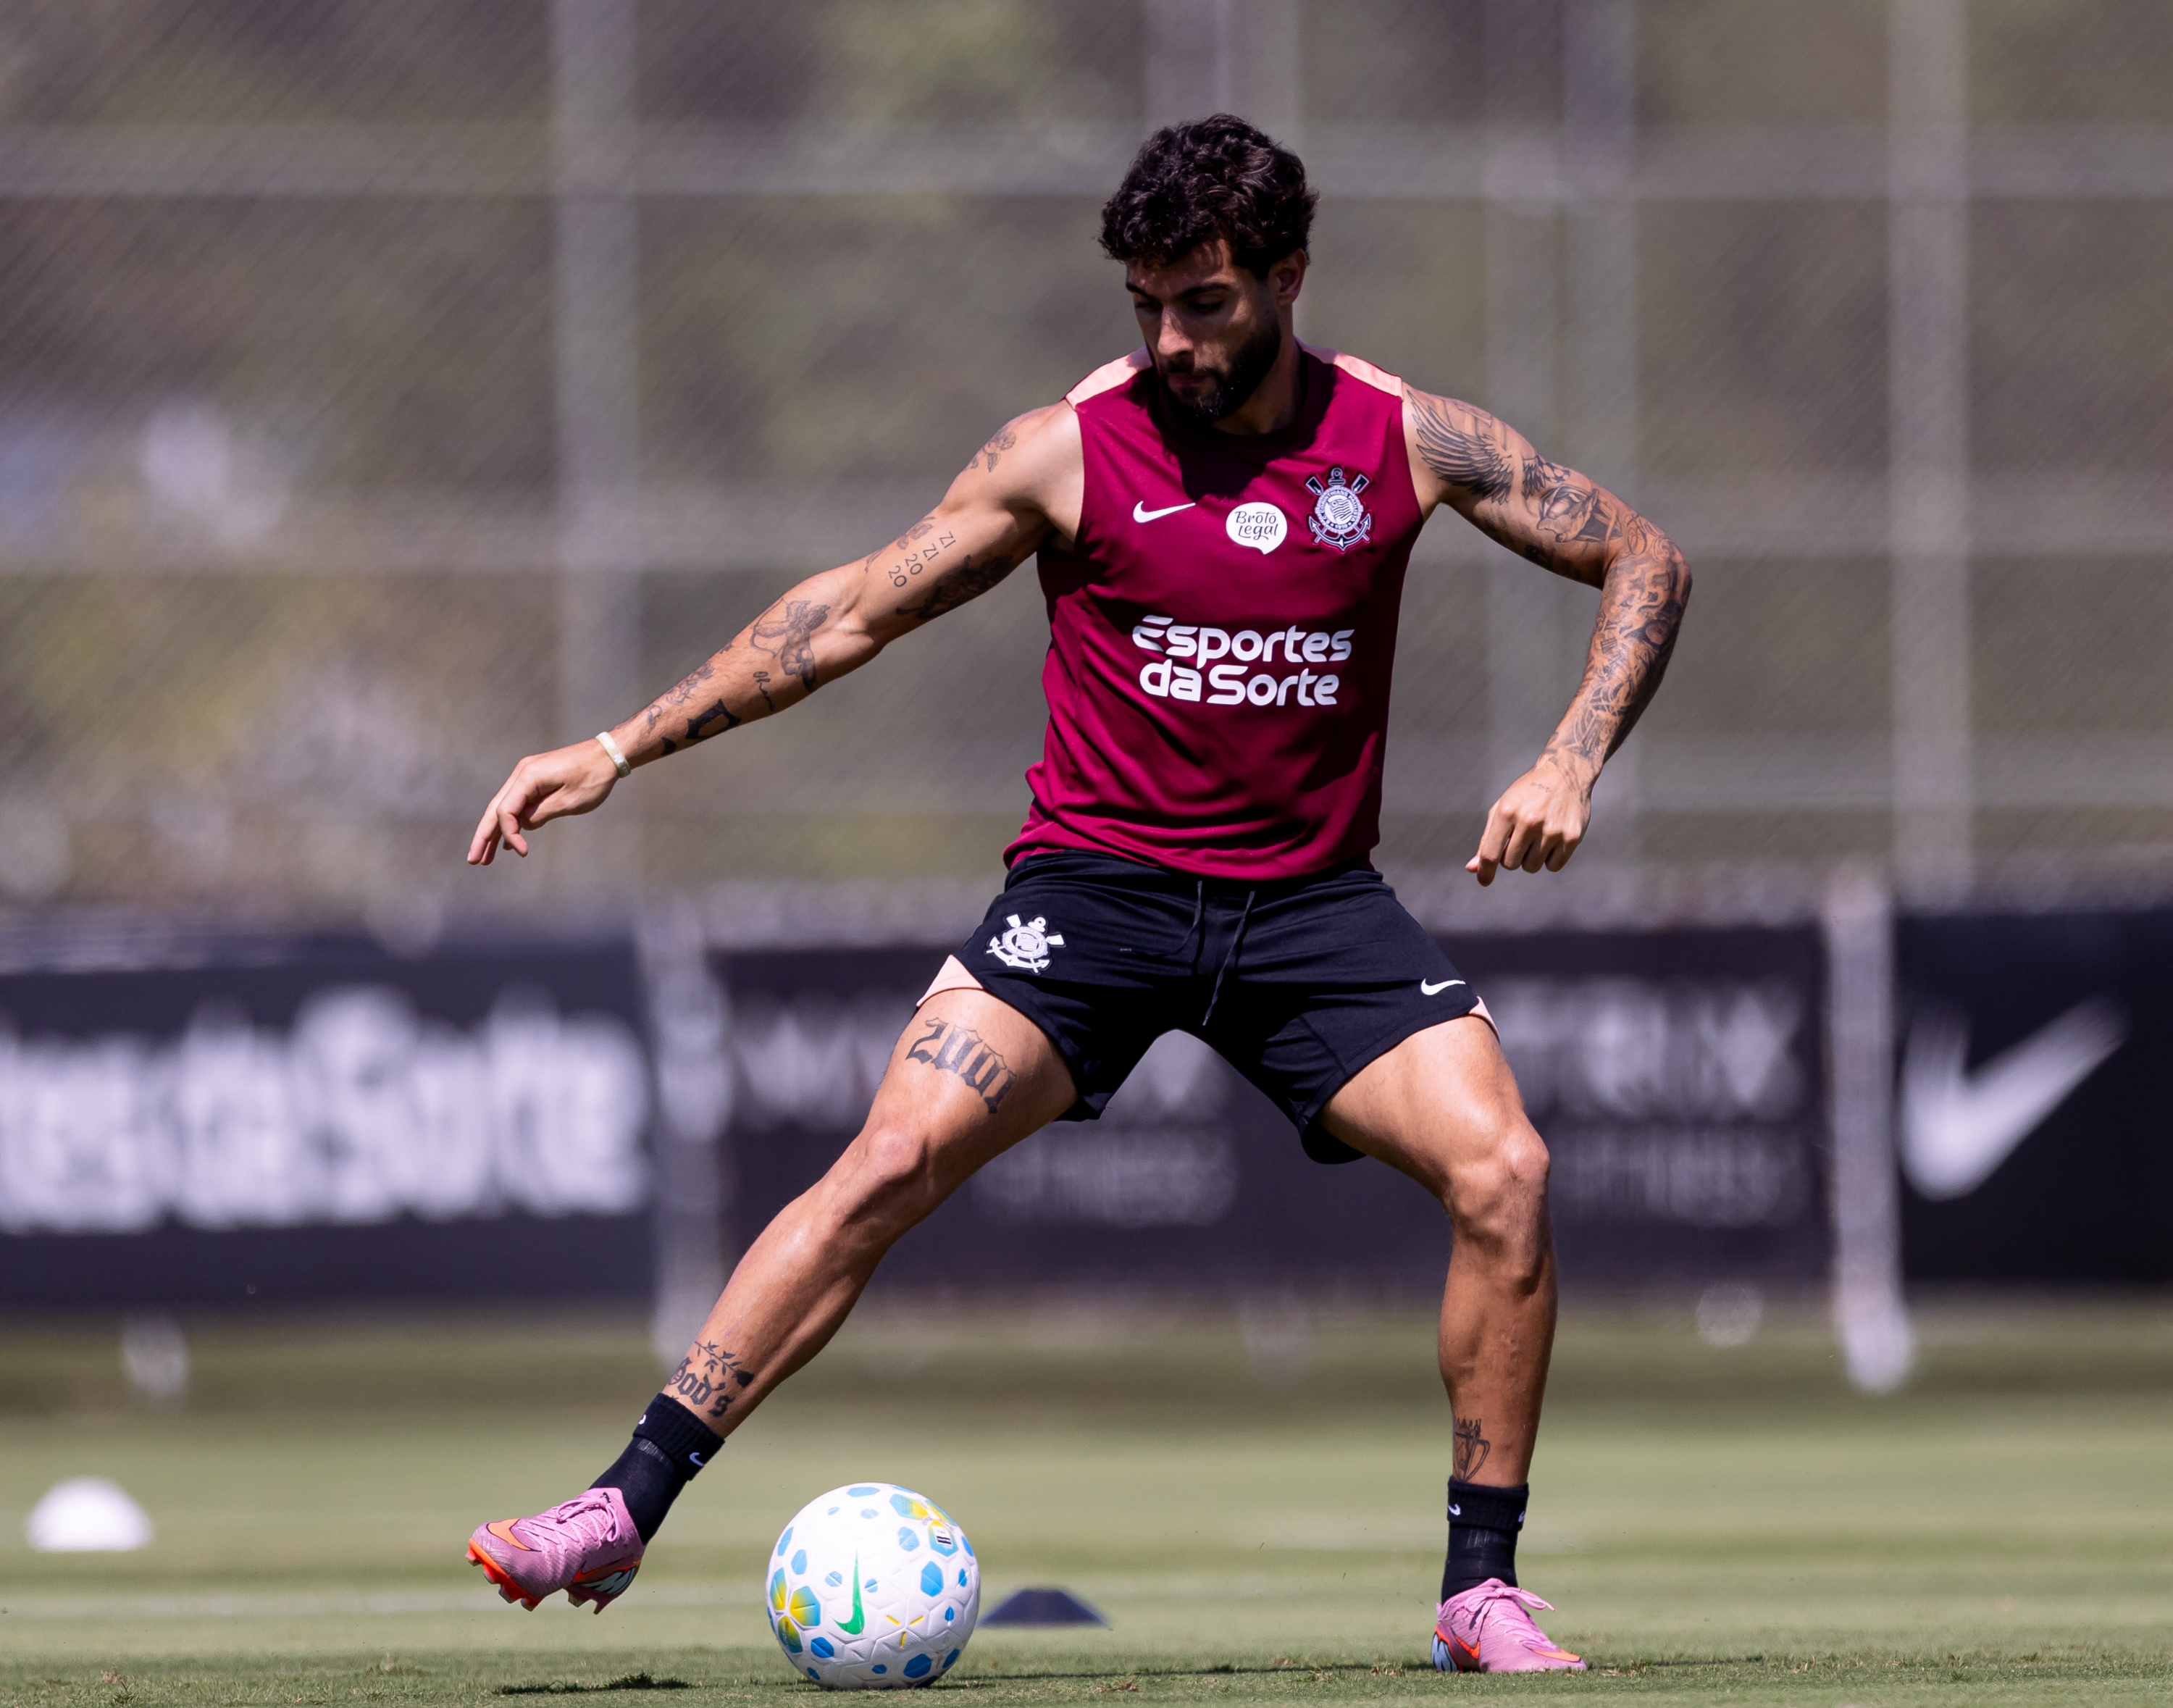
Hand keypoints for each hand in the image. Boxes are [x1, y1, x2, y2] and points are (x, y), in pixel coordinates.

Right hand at [467, 739, 619, 864]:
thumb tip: (522, 826)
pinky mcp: (536, 780)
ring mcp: (527, 775)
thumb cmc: (592, 777)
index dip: (509, 834)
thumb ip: (540, 815)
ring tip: (484, 858)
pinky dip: (511, 821)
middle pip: (495, 809)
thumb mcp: (568, 802)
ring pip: (504, 807)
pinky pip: (517, 803)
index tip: (523, 852)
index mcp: (528, 776)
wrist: (607, 754)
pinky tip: (505, 841)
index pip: (505, 811)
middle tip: (473, 860)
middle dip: (484, 836)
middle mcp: (522, 773)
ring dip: (495, 832)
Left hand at [1466, 756, 1593, 885]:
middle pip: (1511, 864)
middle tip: (1521, 838)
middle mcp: (1529, 821)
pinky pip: (1553, 866)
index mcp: (1507, 812)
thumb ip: (1487, 840)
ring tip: (1538, 836)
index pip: (1491, 854)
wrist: (1565, 774)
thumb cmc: (1527, 794)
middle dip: (1512, 856)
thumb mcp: (1502, 808)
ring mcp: (1552, 830)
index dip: (1485, 872)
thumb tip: (1473, 868)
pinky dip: (1551, 859)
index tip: (1483, 881)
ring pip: (1532, 867)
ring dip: (1531, 858)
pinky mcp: (1572, 837)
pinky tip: (1553, 839)